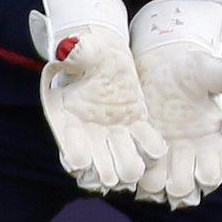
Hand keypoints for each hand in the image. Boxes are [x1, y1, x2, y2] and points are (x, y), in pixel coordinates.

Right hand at [28, 0, 166, 192]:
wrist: (106, 55)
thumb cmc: (87, 51)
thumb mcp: (80, 50)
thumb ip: (73, 54)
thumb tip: (65, 50)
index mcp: (67, 120)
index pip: (71, 148)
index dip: (77, 156)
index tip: (82, 161)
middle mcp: (88, 135)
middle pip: (99, 168)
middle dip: (108, 171)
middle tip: (118, 168)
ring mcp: (113, 136)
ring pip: (123, 166)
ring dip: (131, 167)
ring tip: (137, 163)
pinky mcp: (136, 129)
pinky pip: (147, 148)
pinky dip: (152, 151)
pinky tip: (156, 146)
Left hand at [130, 0, 221, 208]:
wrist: (164, 66)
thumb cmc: (191, 69)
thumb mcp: (209, 69)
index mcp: (212, 142)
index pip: (213, 173)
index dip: (206, 171)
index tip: (197, 157)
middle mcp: (190, 156)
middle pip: (185, 188)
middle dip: (177, 180)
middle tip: (168, 161)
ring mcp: (166, 158)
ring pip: (160, 188)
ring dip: (153, 179)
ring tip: (147, 160)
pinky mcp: (144, 153)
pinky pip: (139, 175)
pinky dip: (135, 171)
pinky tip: (132, 154)